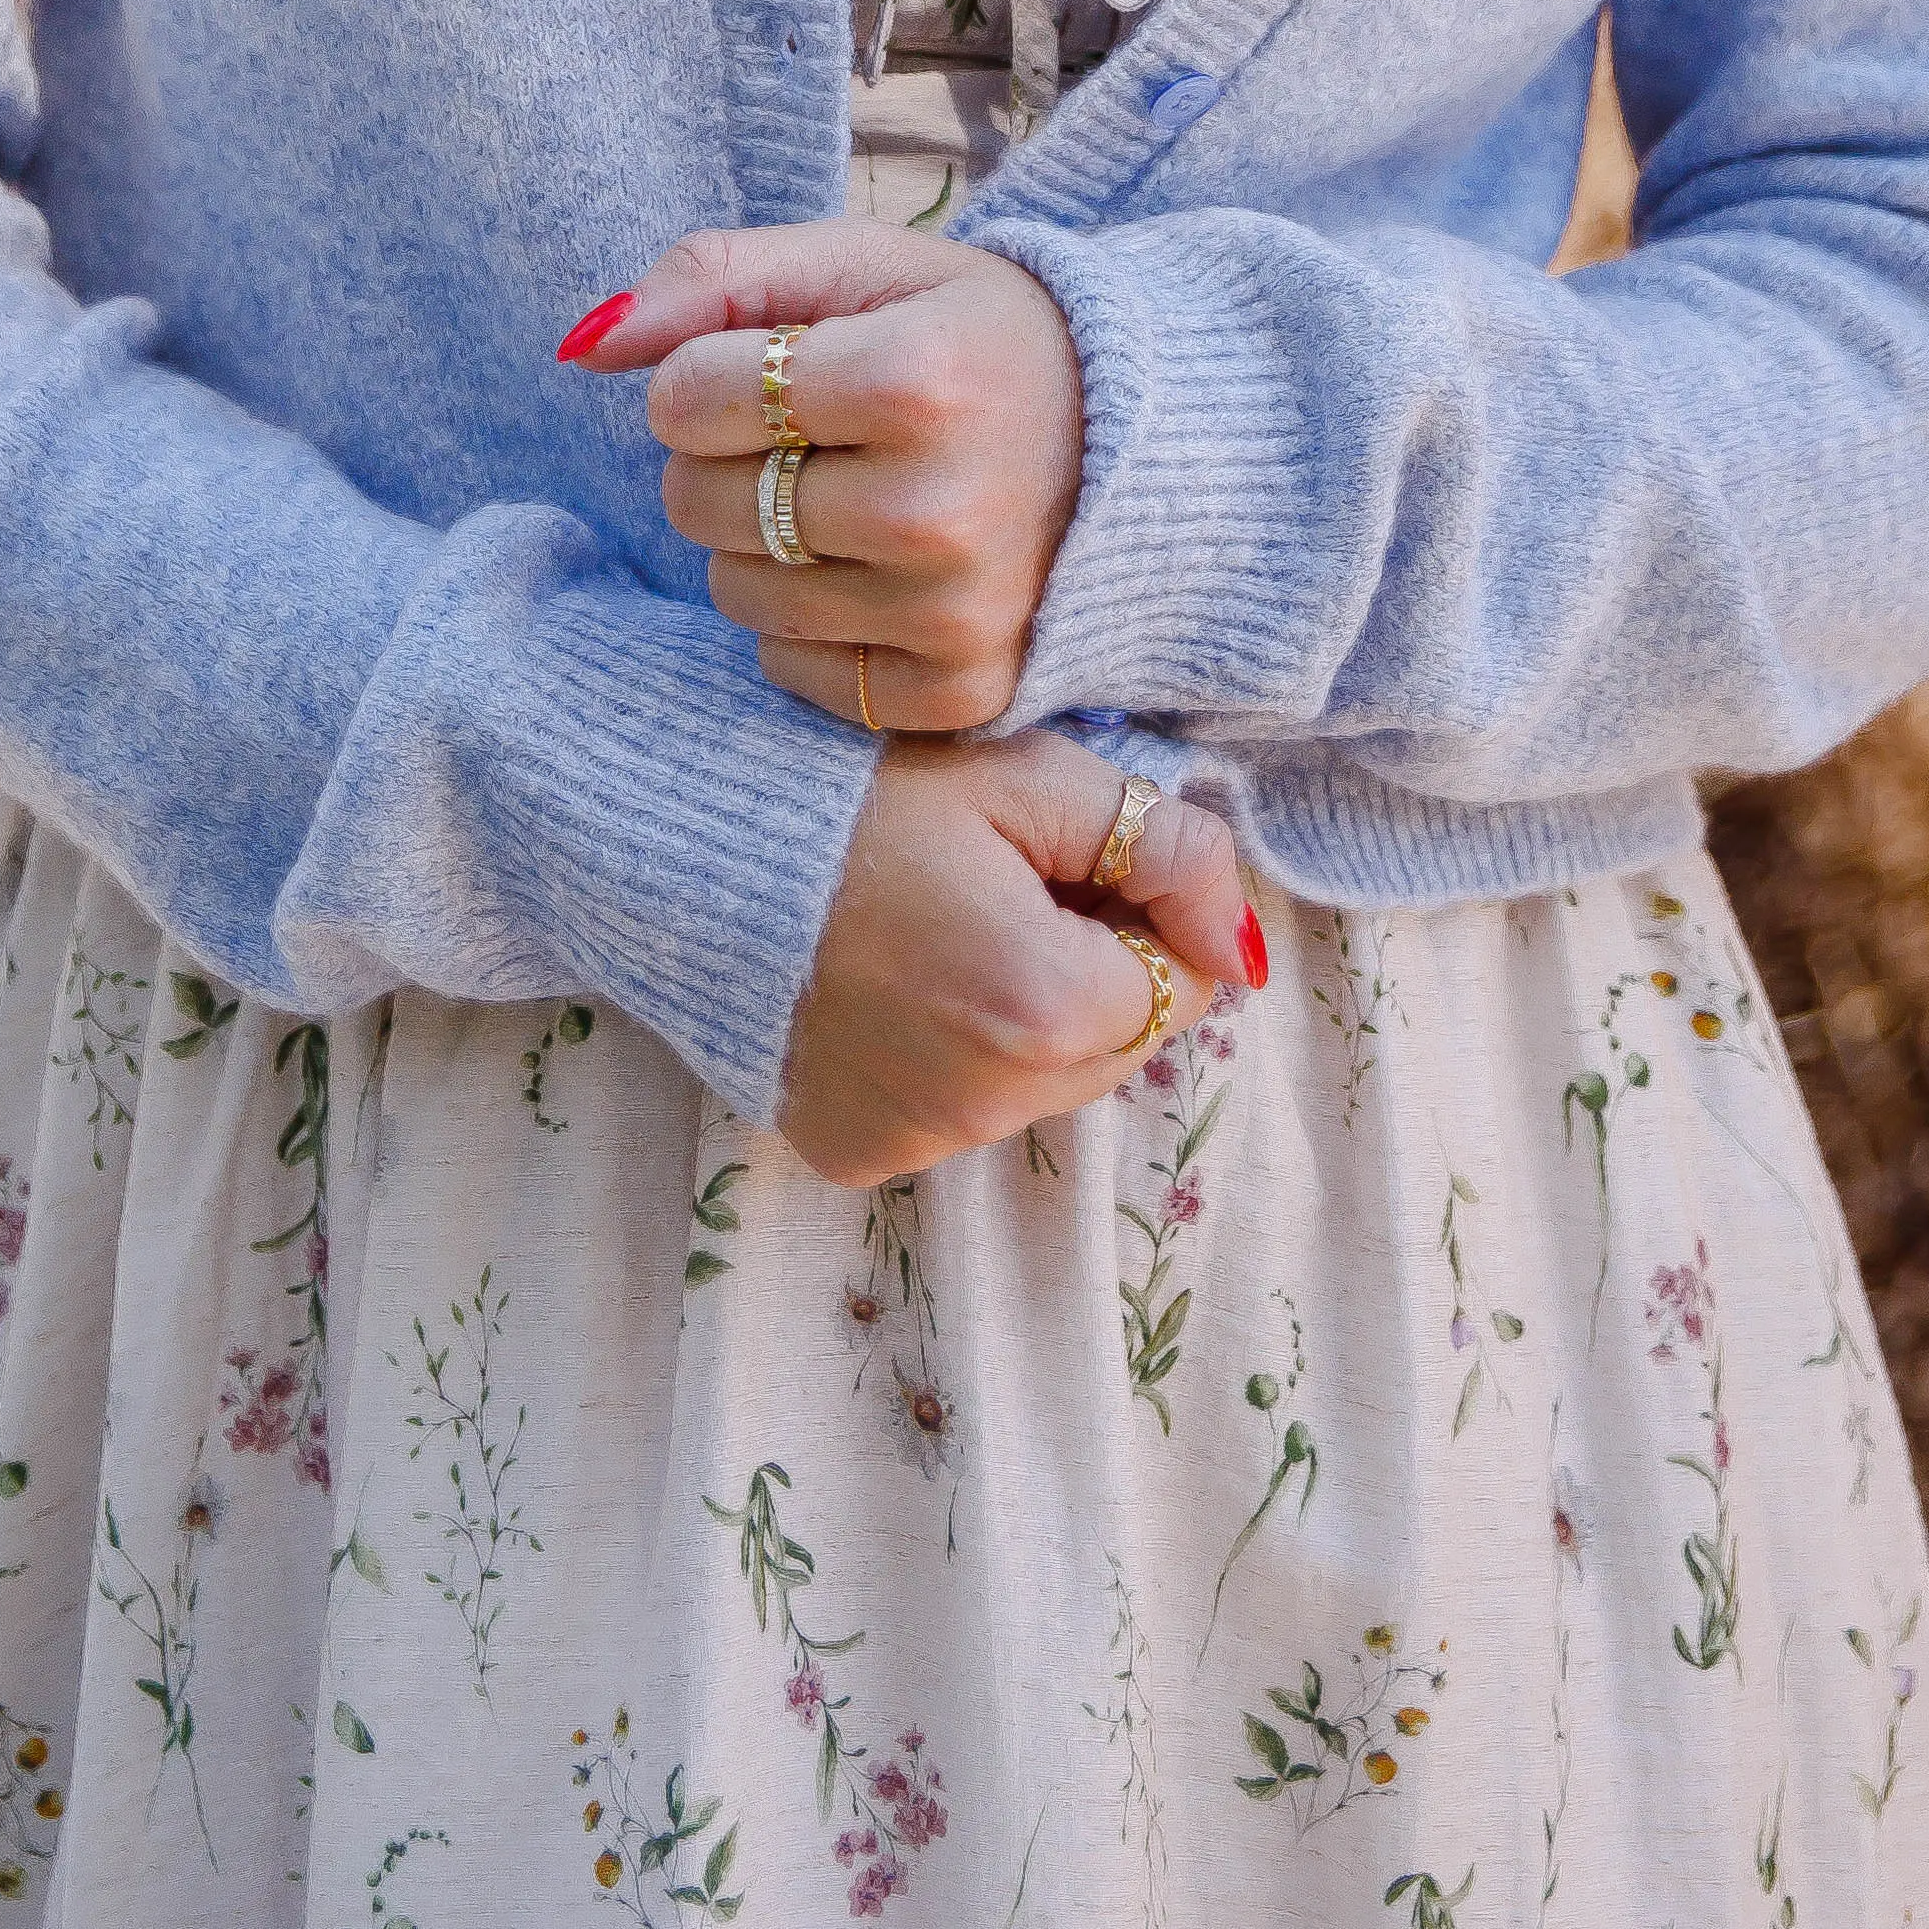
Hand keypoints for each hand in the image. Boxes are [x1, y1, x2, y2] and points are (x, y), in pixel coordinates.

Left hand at [571, 218, 1083, 735]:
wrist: (1143, 448)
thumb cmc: (981, 340)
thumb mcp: (867, 266)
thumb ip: (718, 277)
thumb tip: (582, 343)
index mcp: (917, 380)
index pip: (688, 396)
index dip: (703, 375)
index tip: (770, 369)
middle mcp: (936, 511)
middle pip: (699, 502)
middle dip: (723, 460)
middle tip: (810, 435)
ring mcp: (951, 615)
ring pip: (734, 591)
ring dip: (760, 541)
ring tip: (848, 495)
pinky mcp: (958, 692)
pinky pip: (791, 666)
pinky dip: (807, 618)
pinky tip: (876, 566)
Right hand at [778, 731, 1261, 1182]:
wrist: (687, 842)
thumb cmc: (860, 791)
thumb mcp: (1027, 775)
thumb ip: (1167, 845)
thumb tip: (1241, 941)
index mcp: (1048, 1006)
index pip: (1181, 983)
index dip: (1133, 909)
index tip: (1055, 860)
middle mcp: (991, 1103)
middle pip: (1113, 1043)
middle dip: (1086, 969)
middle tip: (994, 884)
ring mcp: (919, 1141)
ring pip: (1039, 1084)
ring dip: (1019, 1018)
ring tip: (931, 928)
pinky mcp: (857, 1153)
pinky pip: (952, 1114)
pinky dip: (943, 1059)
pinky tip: (884, 983)